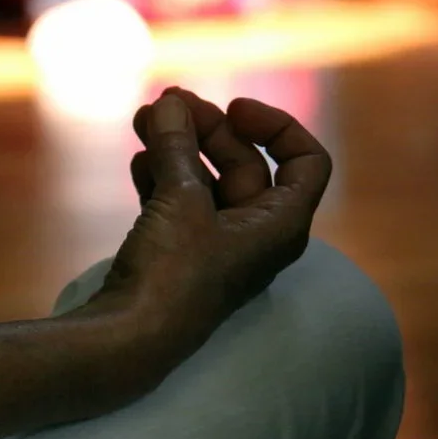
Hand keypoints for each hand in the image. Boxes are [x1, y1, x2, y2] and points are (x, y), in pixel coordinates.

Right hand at [97, 88, 330, 350]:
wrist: (131, 337)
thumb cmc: (174, 273)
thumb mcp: (180, 200)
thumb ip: (178, 146)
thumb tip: (168, 103)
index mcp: (280, 224)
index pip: (306, 162)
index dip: (277, 126)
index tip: (234, 107)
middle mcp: (256, 235)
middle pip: (245, 164)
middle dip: (207, 128)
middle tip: (167, 100)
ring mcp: (217, 246)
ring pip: (206, 182)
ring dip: (178, 148)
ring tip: (143, 117)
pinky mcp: (182, 255)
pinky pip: (180, 204)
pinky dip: (162, 178)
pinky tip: (137, 159)